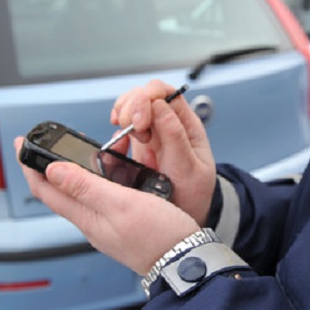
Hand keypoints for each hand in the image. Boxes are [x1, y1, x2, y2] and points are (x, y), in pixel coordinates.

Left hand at [15, 138, 199, 275]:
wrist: (187, 261)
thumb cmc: (159, 237)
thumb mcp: (121, 203)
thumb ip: (86, 186)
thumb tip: (52, 170)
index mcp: (86, 217)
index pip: (45, 189)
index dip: (30, 165)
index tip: (21, 142)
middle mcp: (92, 222)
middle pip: (60, 190)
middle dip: (50, 164)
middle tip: (47, 143)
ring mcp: (107, 224)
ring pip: (82, 192)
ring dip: (76, 170)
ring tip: (80, 151)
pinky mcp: (123, 224)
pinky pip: (103, 197)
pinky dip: (101, 178)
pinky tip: (113, 171)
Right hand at [110, 80, 215, 225]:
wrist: (185, 217)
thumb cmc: (194, 194)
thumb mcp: (190, 168)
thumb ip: (175, 137)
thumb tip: (159, 105)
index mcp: (186, 125)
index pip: (165, 92)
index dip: (148, 98)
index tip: (140, 122)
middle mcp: (168, 125)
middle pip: (144, 95)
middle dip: (132, 107)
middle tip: (130, 129)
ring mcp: (152, 135)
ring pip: (131, 108)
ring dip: (122, 116)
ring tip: (123, 134)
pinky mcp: (138, 147)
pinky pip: (122, 130)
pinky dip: (116, 133)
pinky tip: (118, 144)